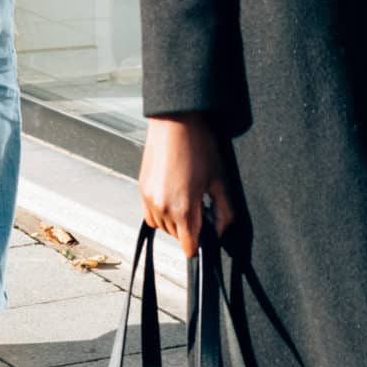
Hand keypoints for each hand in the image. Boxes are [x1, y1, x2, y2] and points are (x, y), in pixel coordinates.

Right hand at [138, 114, 238, 256]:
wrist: (175, 121)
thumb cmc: (199, 146)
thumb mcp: (219, 181)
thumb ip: (224, 212)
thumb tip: (220, 231)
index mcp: (183, 208)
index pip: (188, 246)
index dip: (199, 245)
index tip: (205, 239)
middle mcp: (162, 207)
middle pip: (176, 236)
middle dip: (189, 229)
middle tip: (200, 211)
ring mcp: (149, 198)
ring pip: (162, 226)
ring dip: (174, 222)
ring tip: (186, 201)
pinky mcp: (141, 188)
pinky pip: (150, 214)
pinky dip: (160, 213)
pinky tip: (172, 197)